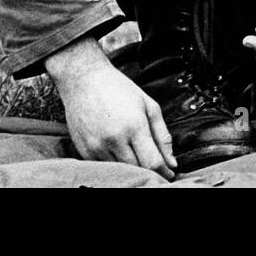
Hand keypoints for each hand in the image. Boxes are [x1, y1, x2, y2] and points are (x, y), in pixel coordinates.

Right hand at [48, 38, 176, 179]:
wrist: (84, 80)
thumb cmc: (118, 89)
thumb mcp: (148, 106)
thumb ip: (162, 136)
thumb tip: (172, 163)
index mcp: (134, 126)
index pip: (152, 162)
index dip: (164, 172)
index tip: (169, 175)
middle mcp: (114, 139)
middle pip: (137, 170)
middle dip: (150, 172)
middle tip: (158, 170)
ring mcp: (97, 147)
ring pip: (121, 171)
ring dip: (133, 170)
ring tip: (139, 161)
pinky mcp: (85, 151)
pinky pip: (104, 167)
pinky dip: (116, 166)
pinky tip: (120, 155)